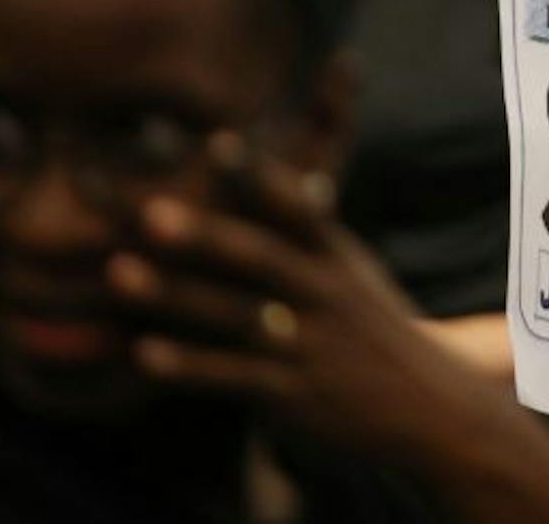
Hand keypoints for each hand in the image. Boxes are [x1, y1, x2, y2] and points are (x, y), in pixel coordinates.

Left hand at [109, 133, 509, 457]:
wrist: (429, 406)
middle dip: (204, 234)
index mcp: (337, 258)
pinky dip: (188, 365)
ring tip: (118, 274)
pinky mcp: (292, 395)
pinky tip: (142, 353)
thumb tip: (293, 182)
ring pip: (235, 317)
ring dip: (175, 295)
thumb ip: (314, 235)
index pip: (298, 208)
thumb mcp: (355, 275)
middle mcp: (324, 295)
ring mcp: (308, 346)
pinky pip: (233, 378)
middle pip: (260, 258)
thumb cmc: (374, 331)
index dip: (258, 176)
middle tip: (150, 209)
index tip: (218, 143)